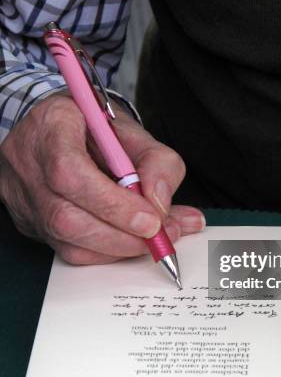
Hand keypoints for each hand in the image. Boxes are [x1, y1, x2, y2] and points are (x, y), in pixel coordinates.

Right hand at [0, 92, 204, 263]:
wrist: (62, 130)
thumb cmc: (94, 126)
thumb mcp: (134, 130)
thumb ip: (156, 161)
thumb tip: (160, 201)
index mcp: (51, 125)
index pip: (69, 171)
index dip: (111, 202)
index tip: (151, 217)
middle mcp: (27, 163)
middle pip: (64, 216)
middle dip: (120, 235)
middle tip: (160, 235)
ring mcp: (24, 196)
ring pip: (65, 240)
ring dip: (117, 247)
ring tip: (153, 239)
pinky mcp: (30, 221)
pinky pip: (67, 249)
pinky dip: (106, 252)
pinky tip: (130, 241)